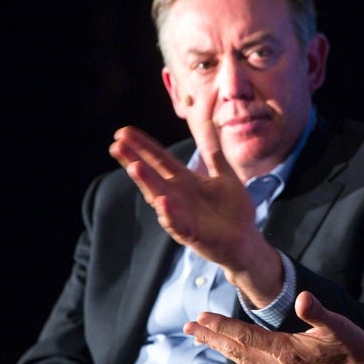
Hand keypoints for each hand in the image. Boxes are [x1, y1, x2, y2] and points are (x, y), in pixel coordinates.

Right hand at [109, 105, 283, 305]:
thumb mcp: (225, 175)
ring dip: (146, 182)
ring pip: (158, 197)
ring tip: (134, 166)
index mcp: (185, 180)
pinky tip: (162, 200)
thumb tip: (208, 123)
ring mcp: (181, 214)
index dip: (143, 145)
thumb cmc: (234, 210)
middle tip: (116, 144)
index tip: (123, 131)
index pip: (160, 159)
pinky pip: (176, 223)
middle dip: (134, 160)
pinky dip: (169, 213)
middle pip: (152, 175)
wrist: (247, 240)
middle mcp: (177, 196)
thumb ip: (213, 153)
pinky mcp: (191, 233)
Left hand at [184, 291, 363, 363]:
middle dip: (211, 337)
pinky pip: (252, 363)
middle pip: (236, 350)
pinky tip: (232, 349)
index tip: (201, 317)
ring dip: (219, 346)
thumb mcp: (338, 326)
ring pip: (241, 358)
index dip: (222, 326)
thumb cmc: (352, 350)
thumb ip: (318, 312)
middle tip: (188, 327)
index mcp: (287, 351)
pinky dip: (235, 353)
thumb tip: (302, 298)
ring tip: (201, 337)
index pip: (246, 336)